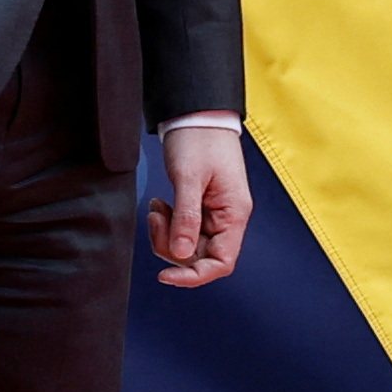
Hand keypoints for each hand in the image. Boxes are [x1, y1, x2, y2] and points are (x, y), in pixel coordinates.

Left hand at [145, 120, 253, 287]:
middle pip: (199, 256)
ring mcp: (213, 215)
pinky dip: (168, 223)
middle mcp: (227, 219)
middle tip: (157, 217)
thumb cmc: (201, 140)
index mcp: (234, 214)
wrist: (197, 115)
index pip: (221, 262)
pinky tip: (161, 204)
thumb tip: (182, 255)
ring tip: (158, 205)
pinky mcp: (200, 208)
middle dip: (172, 245)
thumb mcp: (190, 178)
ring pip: (187, 246)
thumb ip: (187, 218)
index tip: (166, 276)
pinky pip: (183, 230)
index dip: (195, 275)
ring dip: (167, 233)